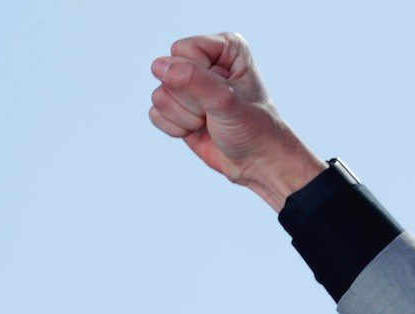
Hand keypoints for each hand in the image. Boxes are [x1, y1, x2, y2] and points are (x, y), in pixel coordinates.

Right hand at [149, 32, 325, 211]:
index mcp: (225, 47)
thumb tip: (159, 66)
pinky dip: (176, 128)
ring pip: (160, 94)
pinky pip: (155, 113)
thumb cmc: (254, 130)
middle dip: (190, 100)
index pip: (184, 50)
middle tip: (217, 112)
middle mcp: (205, 61)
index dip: (197, 76)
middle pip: (168, 71)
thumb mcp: (227, 102)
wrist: (258, 164)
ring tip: (211, 121)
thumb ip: (195, 80)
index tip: (224, 94)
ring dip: (185, 116)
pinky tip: (199, 130)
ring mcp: (188, 85)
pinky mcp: (177, 107)